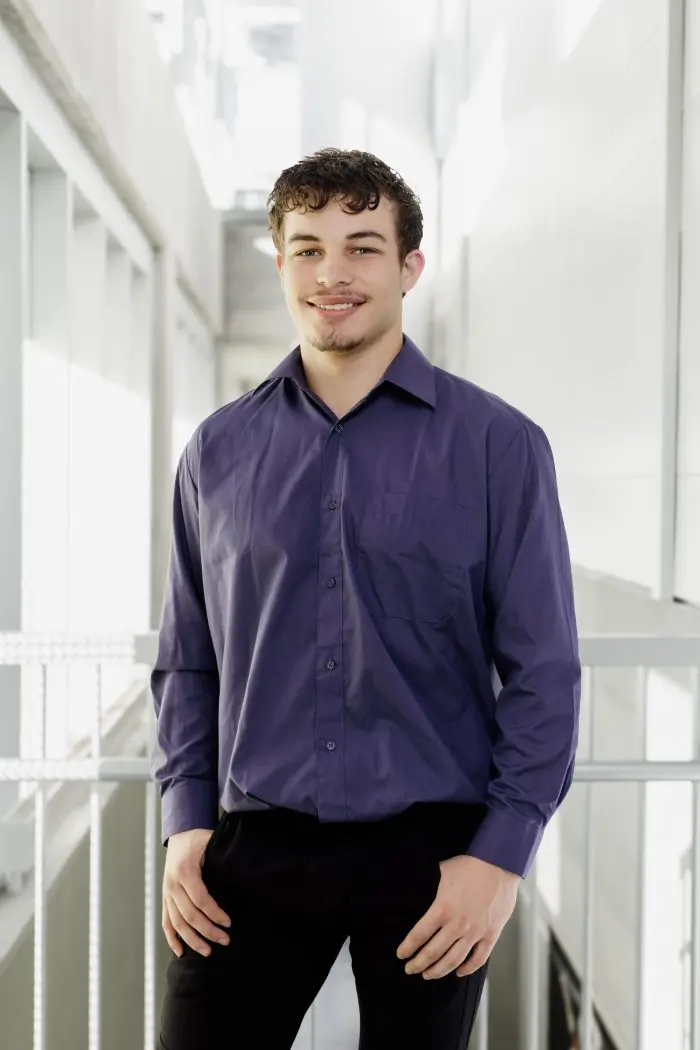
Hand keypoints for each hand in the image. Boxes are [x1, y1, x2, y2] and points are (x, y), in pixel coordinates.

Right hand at [162, 828, 231, 957]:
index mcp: (185, 871)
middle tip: (225, 940)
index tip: (228, 923)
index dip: (214, 913)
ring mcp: (166, 893)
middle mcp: (172, 884)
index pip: (200, 899)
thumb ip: (220, 860)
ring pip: (177, 923)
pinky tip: (181, 952)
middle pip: (189, 915)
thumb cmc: (199, 839)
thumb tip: (241, 876)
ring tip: (208, 951)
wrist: (179, 834)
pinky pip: (166, 922)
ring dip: (192, 939)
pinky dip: (172, 938)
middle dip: (207, 930)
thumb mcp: (210, 843)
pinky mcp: (165, 898)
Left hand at [396, 855, 518, 978]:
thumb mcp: (444, 870)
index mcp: (442, 908)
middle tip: (410, 969)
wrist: (500, 863)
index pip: (419, 935)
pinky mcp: (491, 934)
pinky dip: (467, 969)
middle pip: (433, 952)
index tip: (401, 955)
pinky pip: (478, 959)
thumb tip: (421, 882)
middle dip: (419, 963)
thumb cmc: (471, 864)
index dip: (408, 948)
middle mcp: (457, 924)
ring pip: (453, 960)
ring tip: (428, 974)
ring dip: (439, 970)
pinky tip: (458, 972)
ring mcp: (475, 931)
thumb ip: (432, 883)